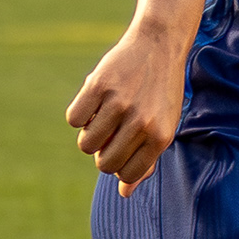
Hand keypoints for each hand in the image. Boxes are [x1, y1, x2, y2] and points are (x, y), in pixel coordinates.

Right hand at [66, 20, 187, 192]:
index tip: (120, 150)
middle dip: (101, 154)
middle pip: (104, 163)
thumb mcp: (163, 126)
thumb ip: (146, 161)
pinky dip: (78, 115)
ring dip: (89, 135)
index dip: (118, 166)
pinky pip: (74, 118)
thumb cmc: (161, 92)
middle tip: (110, 134)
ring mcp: (120, 103)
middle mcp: (141, 122)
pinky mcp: (99, 85)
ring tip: (101, 118)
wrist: (159, 45)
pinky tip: (93, 103)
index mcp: (160, 137)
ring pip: (86, 143)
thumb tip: (125, 193)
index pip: (126, 173)